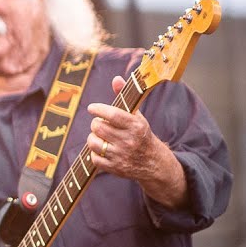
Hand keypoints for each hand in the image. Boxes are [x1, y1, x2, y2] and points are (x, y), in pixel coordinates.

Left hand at [86, 76, 186, 207]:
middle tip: (100, 123)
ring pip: (93, 142)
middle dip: (96, 123)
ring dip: (93, 138)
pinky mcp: (115, 168)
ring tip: (101, 136)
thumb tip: (116, 79)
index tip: (92, 108)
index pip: (113, 114)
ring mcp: (121, 156)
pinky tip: (103, 149)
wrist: (153, 163)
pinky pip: (94, 158)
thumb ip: (124, 97)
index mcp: (136, 126)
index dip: (99, 109)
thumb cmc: (140, 134)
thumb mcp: (137, 116)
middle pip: (98, 127)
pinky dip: (95, 153)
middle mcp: (129, 141)